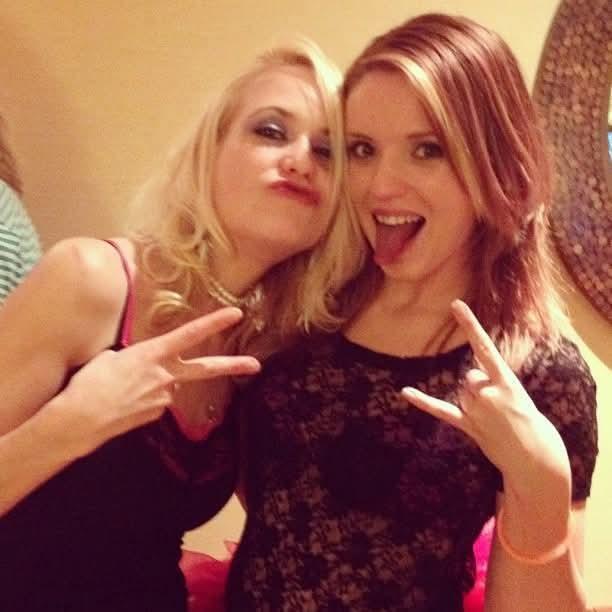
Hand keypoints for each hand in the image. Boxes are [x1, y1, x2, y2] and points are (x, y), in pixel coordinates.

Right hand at [49, 307, 259, 454]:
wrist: (80, 420)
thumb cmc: (90, 383)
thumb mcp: (112, 357)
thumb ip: (137, 357)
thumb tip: (147, 365)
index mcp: (153, 354)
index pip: (190, 333)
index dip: (214, 322)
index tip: (236, 313)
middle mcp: (165, 375)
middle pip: (205, 368)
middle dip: (232, 365)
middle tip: (256, 364)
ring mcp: (164, 397)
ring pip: (168, 384)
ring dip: (153, 384)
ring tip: (121, 390)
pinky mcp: (157, 414)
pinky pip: (155, 401)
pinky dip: (143, 399)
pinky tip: (123, 403)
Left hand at [401, 300, 569, 490]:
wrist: (536, 457)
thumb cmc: (530, 423)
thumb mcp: (517, 394)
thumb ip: (492, 381)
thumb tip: (470, 379)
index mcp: (506, 381)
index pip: (484, 346)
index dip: (470, 324)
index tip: (455, 304)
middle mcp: (488, 392)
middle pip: (469, 376)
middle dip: (480, 387)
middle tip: (500, 407)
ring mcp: (477, 411)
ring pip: (462, 393)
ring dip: (472, 402)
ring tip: (493, 419)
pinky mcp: (468, 426)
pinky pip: (441, 410)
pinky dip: (423, 401)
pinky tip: (405, 392)